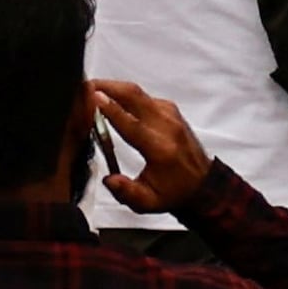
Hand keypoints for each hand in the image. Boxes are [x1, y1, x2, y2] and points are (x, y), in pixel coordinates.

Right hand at [91, 80, 216, 210]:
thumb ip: (126, 192)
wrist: (203, 183)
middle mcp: (167, 125)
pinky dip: (126, 93)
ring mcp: (170, 114)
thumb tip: (108, 179)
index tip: (92, 97)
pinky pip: (145, 96)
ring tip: (92, 89)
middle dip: (108, 87)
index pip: (131, 124)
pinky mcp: (171, 110)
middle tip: (84, 86)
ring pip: (139, 92)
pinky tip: (112, 97)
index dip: (110, 109)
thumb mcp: (148, 202)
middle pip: (134, 96)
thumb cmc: (174, 192)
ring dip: (115, 87)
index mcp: (160, 148)